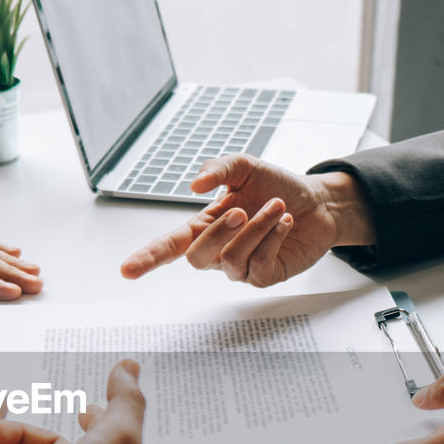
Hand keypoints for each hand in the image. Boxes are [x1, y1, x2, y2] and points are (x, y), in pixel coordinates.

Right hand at [120, 155, 374, 285]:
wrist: (317, 202)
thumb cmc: (275, 186)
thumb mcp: (244, 167)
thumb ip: (218, 168)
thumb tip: (194, 183)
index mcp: (204, 226)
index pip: (168, 246)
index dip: (147, 257)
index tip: (126, 270)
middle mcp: (218, 251)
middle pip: (197, 257)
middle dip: (219, 232)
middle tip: (243, 210)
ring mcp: (240, 267)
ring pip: (232, 258)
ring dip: (256, 228)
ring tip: (277, 207)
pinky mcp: (265, 276)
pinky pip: (259, 265)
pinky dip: (273, 238)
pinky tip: (285, 222)